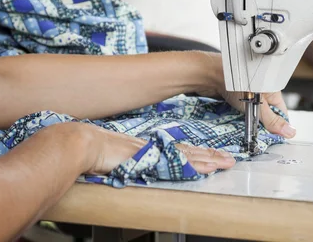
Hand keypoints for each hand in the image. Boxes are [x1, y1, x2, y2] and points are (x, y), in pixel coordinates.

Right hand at [82, 124, 235, 174]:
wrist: (83, 143)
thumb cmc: (93, 151)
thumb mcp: (117, 158)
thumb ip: (129, 161)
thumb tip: (131, 164)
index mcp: (148, 148)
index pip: (178, 152)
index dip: (197, 154)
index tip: (213, 156)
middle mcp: (154, 148)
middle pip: (188, 152)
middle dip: (210, 156)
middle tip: (229, 159)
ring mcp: (153, 152)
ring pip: (187, 156)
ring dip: (208, 160)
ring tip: (225, 163)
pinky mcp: (151, 158)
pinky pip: (176, 163)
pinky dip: (192, 165)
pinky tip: (206, 168)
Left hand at [196, 53, 295, 138]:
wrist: (209, 74)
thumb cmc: (236, 82)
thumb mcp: (257, 105)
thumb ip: (272, 120)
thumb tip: (289, 132)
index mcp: (273, 90)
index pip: (281, 113)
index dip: (278, 127)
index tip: (273, 139)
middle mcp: (262, 91)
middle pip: (267, 115)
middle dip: (263, 126)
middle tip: (257, 135)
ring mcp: (249, 93)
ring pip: (254, 113)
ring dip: (250, 122)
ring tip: (245, 127)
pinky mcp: (236, 96)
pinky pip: (242, 111)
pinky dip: (240, 117)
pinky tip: (237, 122)